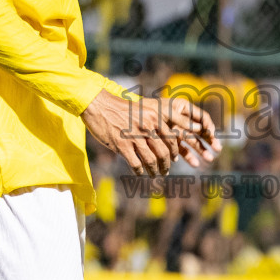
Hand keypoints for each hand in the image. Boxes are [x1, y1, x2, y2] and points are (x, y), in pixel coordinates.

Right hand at [82, 91, 220, 176]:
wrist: (100, 105)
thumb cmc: (125, 108)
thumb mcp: (146, 108)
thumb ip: (159, 120)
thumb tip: (174, 135)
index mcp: (157, 116)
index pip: (175, 137)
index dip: (178, 150)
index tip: (178, 158)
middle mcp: (149, 126)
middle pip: (165, 152)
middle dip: (167, 164)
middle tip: (167, 169)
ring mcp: (136, 136)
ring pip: (152, 160)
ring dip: (156, 170)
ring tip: (156, 174)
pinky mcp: (123, 145)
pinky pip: (136, 164)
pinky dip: (140, 171)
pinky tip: (141, 173)